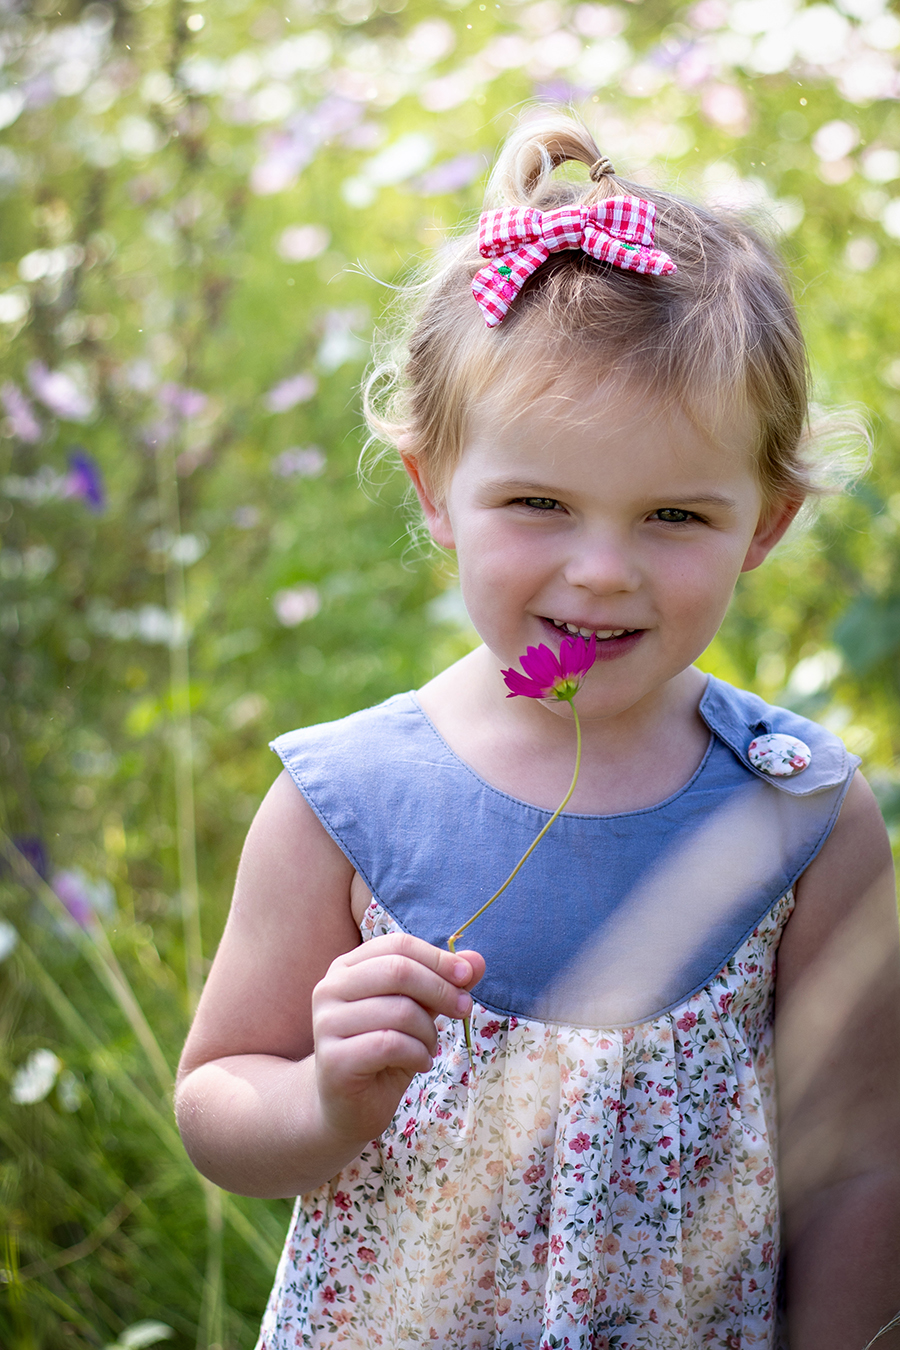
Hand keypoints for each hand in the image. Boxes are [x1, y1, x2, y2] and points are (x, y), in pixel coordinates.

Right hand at [311, 932, 484, 1143]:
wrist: (349, 1107)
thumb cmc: (385, 1053)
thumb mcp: (418, 1012)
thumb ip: (442, 983)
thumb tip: (477, 960)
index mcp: (347, 967)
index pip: (398, 945)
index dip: (438, 958)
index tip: (467, 977)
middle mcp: (330, 988)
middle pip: (398, 971)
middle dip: (441, 990)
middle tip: (464, 1010)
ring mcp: (326, 1023)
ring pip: (399, 1010)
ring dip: (429, 1032)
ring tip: (428, 1047)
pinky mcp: (333, 1059)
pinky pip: (390, 1045)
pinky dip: (417, 1054)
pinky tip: (420, 1063)